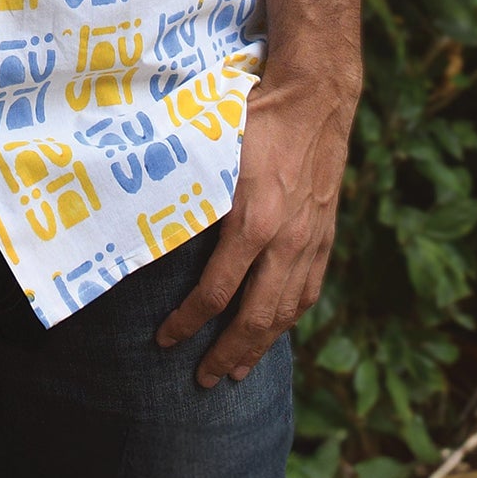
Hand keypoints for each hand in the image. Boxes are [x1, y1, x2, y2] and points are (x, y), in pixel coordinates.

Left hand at [155, 70, 356, 387]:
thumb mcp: (213, 152)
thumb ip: (194, 194)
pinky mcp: (326, 235)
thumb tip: (150, 222)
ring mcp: (312, 240)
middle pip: (255, 317)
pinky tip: (276, 330)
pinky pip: (309, 290)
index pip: (217, 291)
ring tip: (238, 370)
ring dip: (260, 346)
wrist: (315, 97)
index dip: (188, 322)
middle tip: (203, 380)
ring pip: (286, 311)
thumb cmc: (254, 116)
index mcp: (254, 220)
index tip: (165, 339)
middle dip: (226, 353)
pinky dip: (290, 317)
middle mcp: (287, 240)